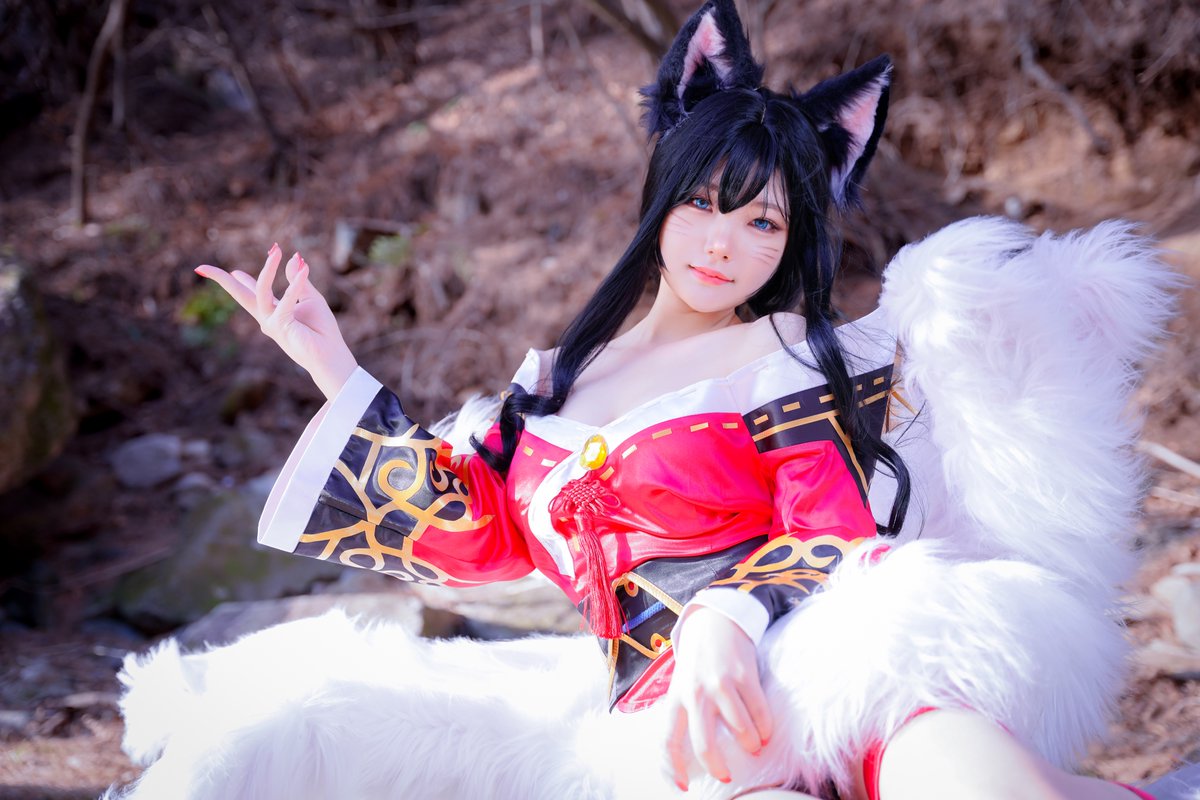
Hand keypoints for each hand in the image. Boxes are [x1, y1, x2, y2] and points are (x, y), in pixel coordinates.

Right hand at [195, 244, 357, 399]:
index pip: (252, 294)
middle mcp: (267, 319)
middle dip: (221, 280)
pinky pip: (286, 301)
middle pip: (240, 296)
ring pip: (261, 291)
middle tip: (200, 268)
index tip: (232, 272)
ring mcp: (270, 324)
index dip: (242, 281)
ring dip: (269, 269)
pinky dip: (295, 284)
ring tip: (276, 250)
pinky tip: (303, 269)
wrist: (331, 357)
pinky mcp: (280, 326)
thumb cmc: (322, 331)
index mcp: (273, 312)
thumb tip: (293, 257)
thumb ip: (299, 280)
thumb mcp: (311, 299)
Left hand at [664, 607, 773, 790]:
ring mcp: (721, 684)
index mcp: (676, 698)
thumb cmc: (697, 663)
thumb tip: (684, 758)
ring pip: (740, 730)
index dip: (673, 769)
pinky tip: (764, 730)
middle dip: (718, 766)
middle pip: (704, 743)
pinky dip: (765, 728)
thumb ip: (683, 715)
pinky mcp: (744, 675)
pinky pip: (760, 712)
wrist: (715, 621)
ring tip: (754, 746)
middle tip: (726, 774)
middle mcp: (696, 693)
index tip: (683, 787)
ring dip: (751, 745)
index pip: (668, 741)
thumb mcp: (681, 686)